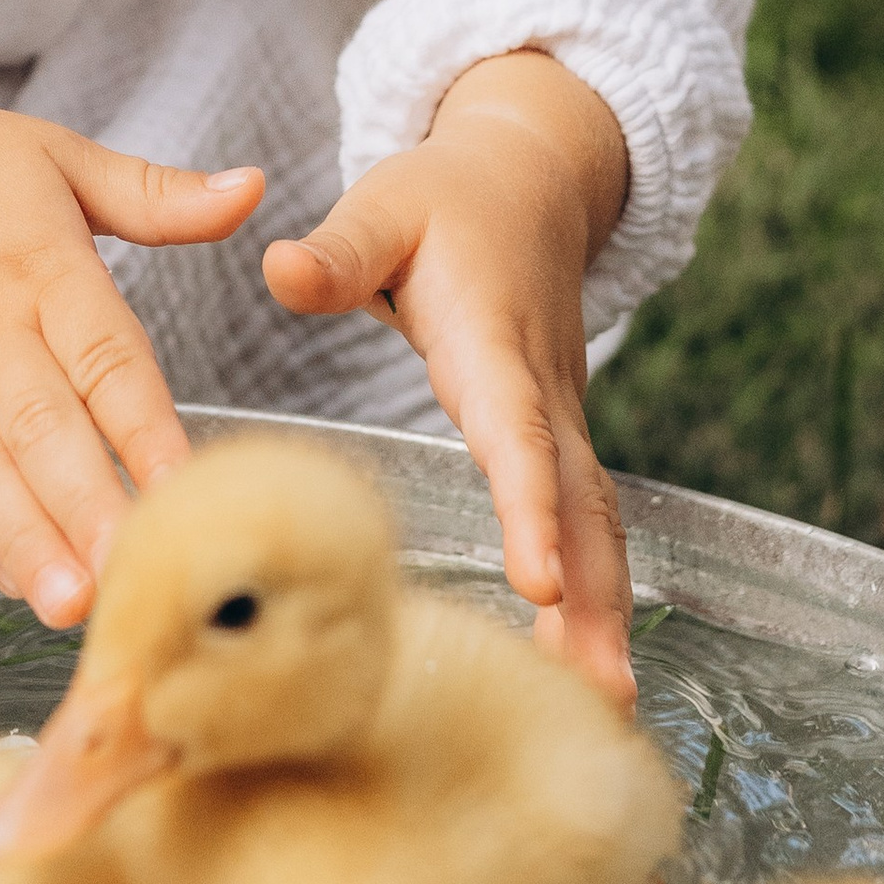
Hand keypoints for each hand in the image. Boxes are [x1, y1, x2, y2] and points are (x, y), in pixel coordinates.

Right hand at [0, 93, 264, 623]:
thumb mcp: (58, 157)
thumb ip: (158, 195)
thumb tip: (256, 189)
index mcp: (41, 269)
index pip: (105, 359)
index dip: (145, 427)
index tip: (187, 487)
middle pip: (41, 431)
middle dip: (87, 509)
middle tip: (132, 577)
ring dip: (24, 540)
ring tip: (68, 605)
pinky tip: (11, 581)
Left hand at [262, 51, 635, 705]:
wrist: (534, 178)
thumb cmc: (448, 199)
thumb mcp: (386, 206)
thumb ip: (338, 250)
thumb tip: (279, 268)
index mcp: (495, 343)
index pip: (518, 436)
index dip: (530, 509)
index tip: (540, 582)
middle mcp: (543, 393)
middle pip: (580, 504)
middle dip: (593, 597)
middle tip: (598, 692)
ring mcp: (563, 420)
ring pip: (598, 524)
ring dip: (604, 612)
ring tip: (605, 705)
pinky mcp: (561, 440)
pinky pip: (588, 525)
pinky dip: (595, 596)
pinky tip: (581, 668)